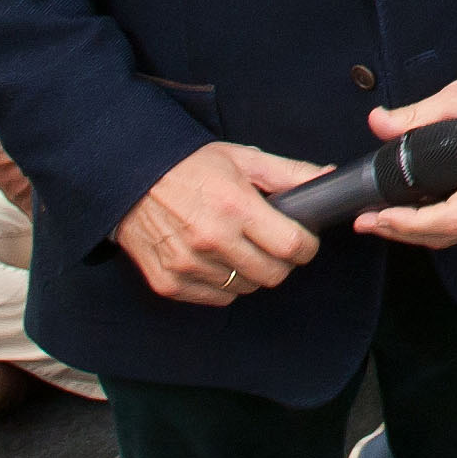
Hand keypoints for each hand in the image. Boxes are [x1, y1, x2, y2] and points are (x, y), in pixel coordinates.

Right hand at [114, 143, 329, 306]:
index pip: (292, 246)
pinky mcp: (169, 283)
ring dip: (252, 273)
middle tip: (273, 244)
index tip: (303, 240)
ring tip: (241, 248)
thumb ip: (289, 172)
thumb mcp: (243, 159)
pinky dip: (224, 284)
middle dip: (282, 262)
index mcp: (235, 207)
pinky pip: (216, 298)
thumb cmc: (190, 166)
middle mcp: (212, 240)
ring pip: (245, 288)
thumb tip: (328, 178)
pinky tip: (217, 260)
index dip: (306, 246)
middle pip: (272, 275)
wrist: (128, 178)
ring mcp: (188, 265)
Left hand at [353, 78, 456, 249]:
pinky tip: (409, 216)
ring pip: (456, 236)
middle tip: (365, 221)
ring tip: (379, 221)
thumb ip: (420, 112)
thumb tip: (377, 122)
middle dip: (403, 232)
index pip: (453, 218)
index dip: (412, 223)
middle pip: (450, 235)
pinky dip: (434, 227)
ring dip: (415, 233)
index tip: (381, 215)